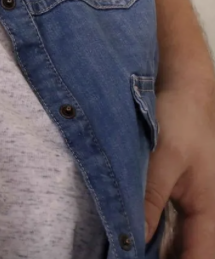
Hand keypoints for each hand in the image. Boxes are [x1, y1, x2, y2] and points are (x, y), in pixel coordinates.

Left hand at [145, 79, 214, 256]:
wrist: (183, 91)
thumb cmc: (180, 121)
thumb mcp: (165, 158)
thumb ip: (150, 198)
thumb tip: (134, 239)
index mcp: (210, 212)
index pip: (199, 257)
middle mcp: (205, 214)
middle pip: (189, 253)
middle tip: (128, 258)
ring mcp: (191, 206)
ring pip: (178, 243)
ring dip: (157, 251)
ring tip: (127, 252)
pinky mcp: (175, 196)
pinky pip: (168, 227)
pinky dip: (152, 236)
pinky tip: (131, 238)